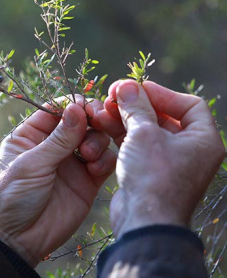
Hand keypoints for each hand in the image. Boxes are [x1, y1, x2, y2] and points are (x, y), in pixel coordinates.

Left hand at [0, 97, 115, 266]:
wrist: (17, 240)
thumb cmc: (12, 196)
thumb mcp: (31, 164)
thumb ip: (58, 139)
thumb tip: (77, 108)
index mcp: (32, 134)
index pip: (56, 109)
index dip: (73, 105)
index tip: (87, 107)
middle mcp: (54, 145)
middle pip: (80, 120)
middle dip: (91, 119)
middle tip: (97, 123)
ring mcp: (72, 162)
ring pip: (95, 138)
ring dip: (97, 140)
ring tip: (88, 155)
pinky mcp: (87, 181)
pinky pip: (104, 161)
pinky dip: (105, 159)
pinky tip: (95, 168)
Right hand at [92, 80, 224, 236]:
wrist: (143, 221)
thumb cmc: (153, 177)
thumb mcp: (144, 134)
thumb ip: (136, 106)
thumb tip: (126, 85)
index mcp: (202, 140)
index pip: (188, 104)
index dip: (162, 92)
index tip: (137, 87)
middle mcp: (189, 150)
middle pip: (163, 115)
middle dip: (137, 104)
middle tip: (114, 94)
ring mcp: (167, 161)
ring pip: (146, 129)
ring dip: (125, 117)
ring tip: (104, 107)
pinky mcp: (149, 170)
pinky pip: (137, 144)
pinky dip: (122, 132)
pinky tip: (104, 123)